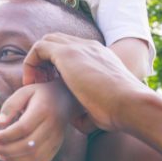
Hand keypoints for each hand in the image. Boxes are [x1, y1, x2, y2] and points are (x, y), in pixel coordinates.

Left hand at [0, 79, 75, 160]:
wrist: (65, 99)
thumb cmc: (40, 95)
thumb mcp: (24, 91)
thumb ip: (11, 105)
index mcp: (43, 109)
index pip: (23, 128)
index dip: (6, 136)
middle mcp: (52, 126)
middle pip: (29, 145)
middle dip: (8, 150)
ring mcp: (56, 138)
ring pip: (35, 157)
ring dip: (15, 160)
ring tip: (1, 155)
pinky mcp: (57, 147)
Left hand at [23, 34, 150, 131]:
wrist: (130, 104)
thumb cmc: (119, 113)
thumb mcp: (102, 106)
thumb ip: (88, 109)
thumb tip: (76, 119)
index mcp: (99, 56)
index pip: (72, 50)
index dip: (57, 66)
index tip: (52, 86)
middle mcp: (89, 47)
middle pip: (58, 41)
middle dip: (45, 60)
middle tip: (41, 83)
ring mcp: (78, 47)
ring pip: (47, 41)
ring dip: (37, 61)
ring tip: (35, 83)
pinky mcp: (67, 53)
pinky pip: (38, 48)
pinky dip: (31, 64)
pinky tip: (33, 83)